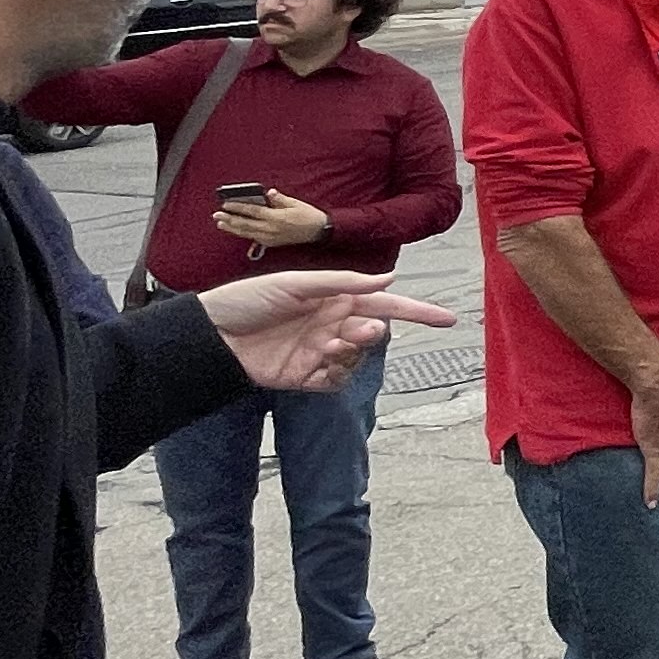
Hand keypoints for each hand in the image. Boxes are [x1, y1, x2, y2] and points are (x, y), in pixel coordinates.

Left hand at [192, 270, 454, 390]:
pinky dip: (336, 375)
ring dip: (351, 353)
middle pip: (374, 332)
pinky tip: (321, 366)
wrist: (212, 335)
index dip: (417, 311)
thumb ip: (342, 282)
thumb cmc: (249, 300)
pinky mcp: (306, 376)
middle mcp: (333, 324)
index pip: (385, 303)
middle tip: (357, 332)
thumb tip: (389, 277)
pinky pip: (336, 381)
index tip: (446, 319)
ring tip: (328, 348)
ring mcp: (321, 351)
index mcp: (335, 298)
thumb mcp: (295, 283)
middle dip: (371, 334)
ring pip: (358, 358)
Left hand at [212, 187, 331, 249]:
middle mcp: (271, 230)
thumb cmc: (308, 215)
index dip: (237, 207)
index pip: (252, 211)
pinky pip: (254, 238)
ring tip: (221, 223)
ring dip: (232, 228)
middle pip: (245, 224)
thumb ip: (279, 199)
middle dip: (229, 219)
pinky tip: (237, 230)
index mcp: (276, 218)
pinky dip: (244, 233)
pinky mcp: (272, 243)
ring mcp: (270, 238)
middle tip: (216, 215)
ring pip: (246, 233)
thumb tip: (269, 193)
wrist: (318, 232)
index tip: (225, 204)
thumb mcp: (295, 203)